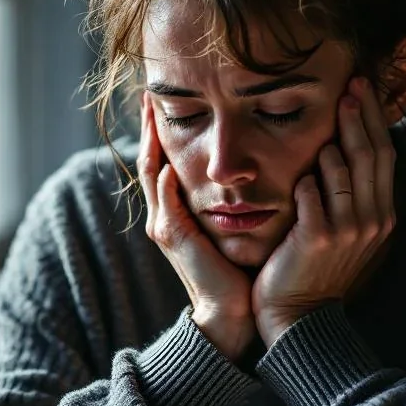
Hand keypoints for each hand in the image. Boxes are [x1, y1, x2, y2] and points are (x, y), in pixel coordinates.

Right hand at [137, 96, 255, 361]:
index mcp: (178, 211)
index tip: (164, 99)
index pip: (164, 160)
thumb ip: (233, 197)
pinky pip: (166, 203)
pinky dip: (166, 181)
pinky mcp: (175, 239)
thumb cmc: (238, 269)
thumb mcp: (233, 224)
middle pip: (150, 160)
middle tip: (149, 93)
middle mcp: (164, 215)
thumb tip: (256, 165)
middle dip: (150, 127)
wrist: (230, 312)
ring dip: (152, 142)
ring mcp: (166, 226)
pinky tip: (171, 160)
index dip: (162, 130)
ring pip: (152, 175)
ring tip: (153, 111)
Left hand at [252, 76, 396, 346]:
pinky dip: (305, 179)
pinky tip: (299, 176)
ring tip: (324, 126)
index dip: (374, 120)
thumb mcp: (349, 233)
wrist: (299, 317)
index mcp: (383, 217)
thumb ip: (354, 195)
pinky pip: (311, 191)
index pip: (384, 156)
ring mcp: (347, 230)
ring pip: (341, 168)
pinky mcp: (317, 237)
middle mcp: (372, 221)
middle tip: (349, 86)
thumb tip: (349, 148)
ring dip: (331, 144)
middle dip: (358, 115)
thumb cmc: (317, 270)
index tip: (362, 89)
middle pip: (369, 154)